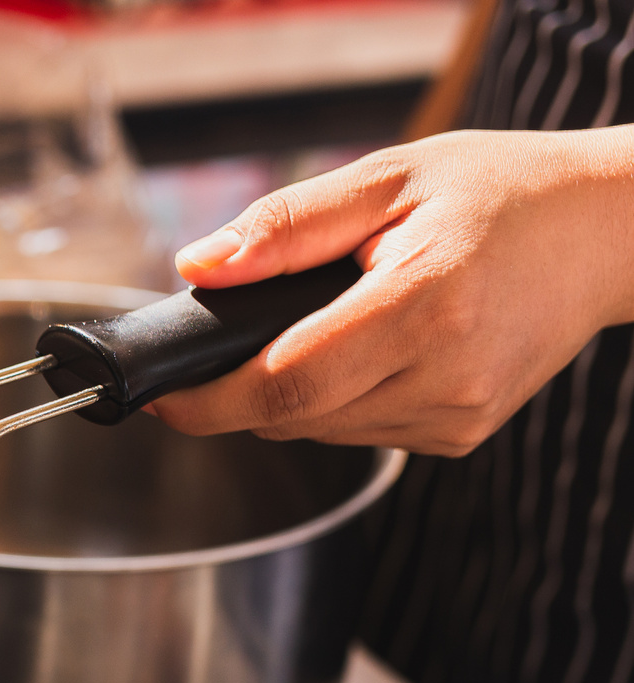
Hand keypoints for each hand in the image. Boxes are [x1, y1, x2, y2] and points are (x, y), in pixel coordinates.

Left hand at [146, 126, 633, 455]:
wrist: (608, 231)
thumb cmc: (503, 192)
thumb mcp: (389, 178)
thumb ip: (285, 227)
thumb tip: (198, 267)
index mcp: (426, 305)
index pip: (285, 385)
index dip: (209, 402)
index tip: (162, 396)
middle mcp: (447, 374)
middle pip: (293, 417)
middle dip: (241, 389)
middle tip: (235, 337)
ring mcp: (458, 414)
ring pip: (321, 431)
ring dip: (292, 393)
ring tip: (326, 324)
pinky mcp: (461, 434)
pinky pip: (361, 432)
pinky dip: (339, 400)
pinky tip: (372, 349)